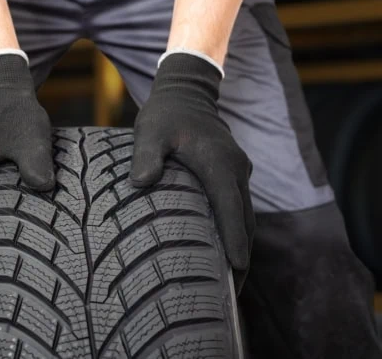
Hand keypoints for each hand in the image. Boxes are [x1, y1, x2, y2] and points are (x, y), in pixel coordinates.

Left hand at [131, 53, 254, 283]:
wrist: (187, 92)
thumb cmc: (166, 114)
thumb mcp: (150, 132)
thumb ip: (146, 156)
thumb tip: (141, 183)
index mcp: (219, 165)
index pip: (231, 210)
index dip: (235, 242)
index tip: (237, 271)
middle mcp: (235, 171)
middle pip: (245, 221)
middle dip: (241, 256)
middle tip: (230, 294)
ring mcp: (237, 171)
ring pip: (245, 215)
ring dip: (241, 245)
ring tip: (230, 280)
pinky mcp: (232, 172)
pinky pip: (238, 206)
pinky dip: (236, 229)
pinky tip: (224, 248)